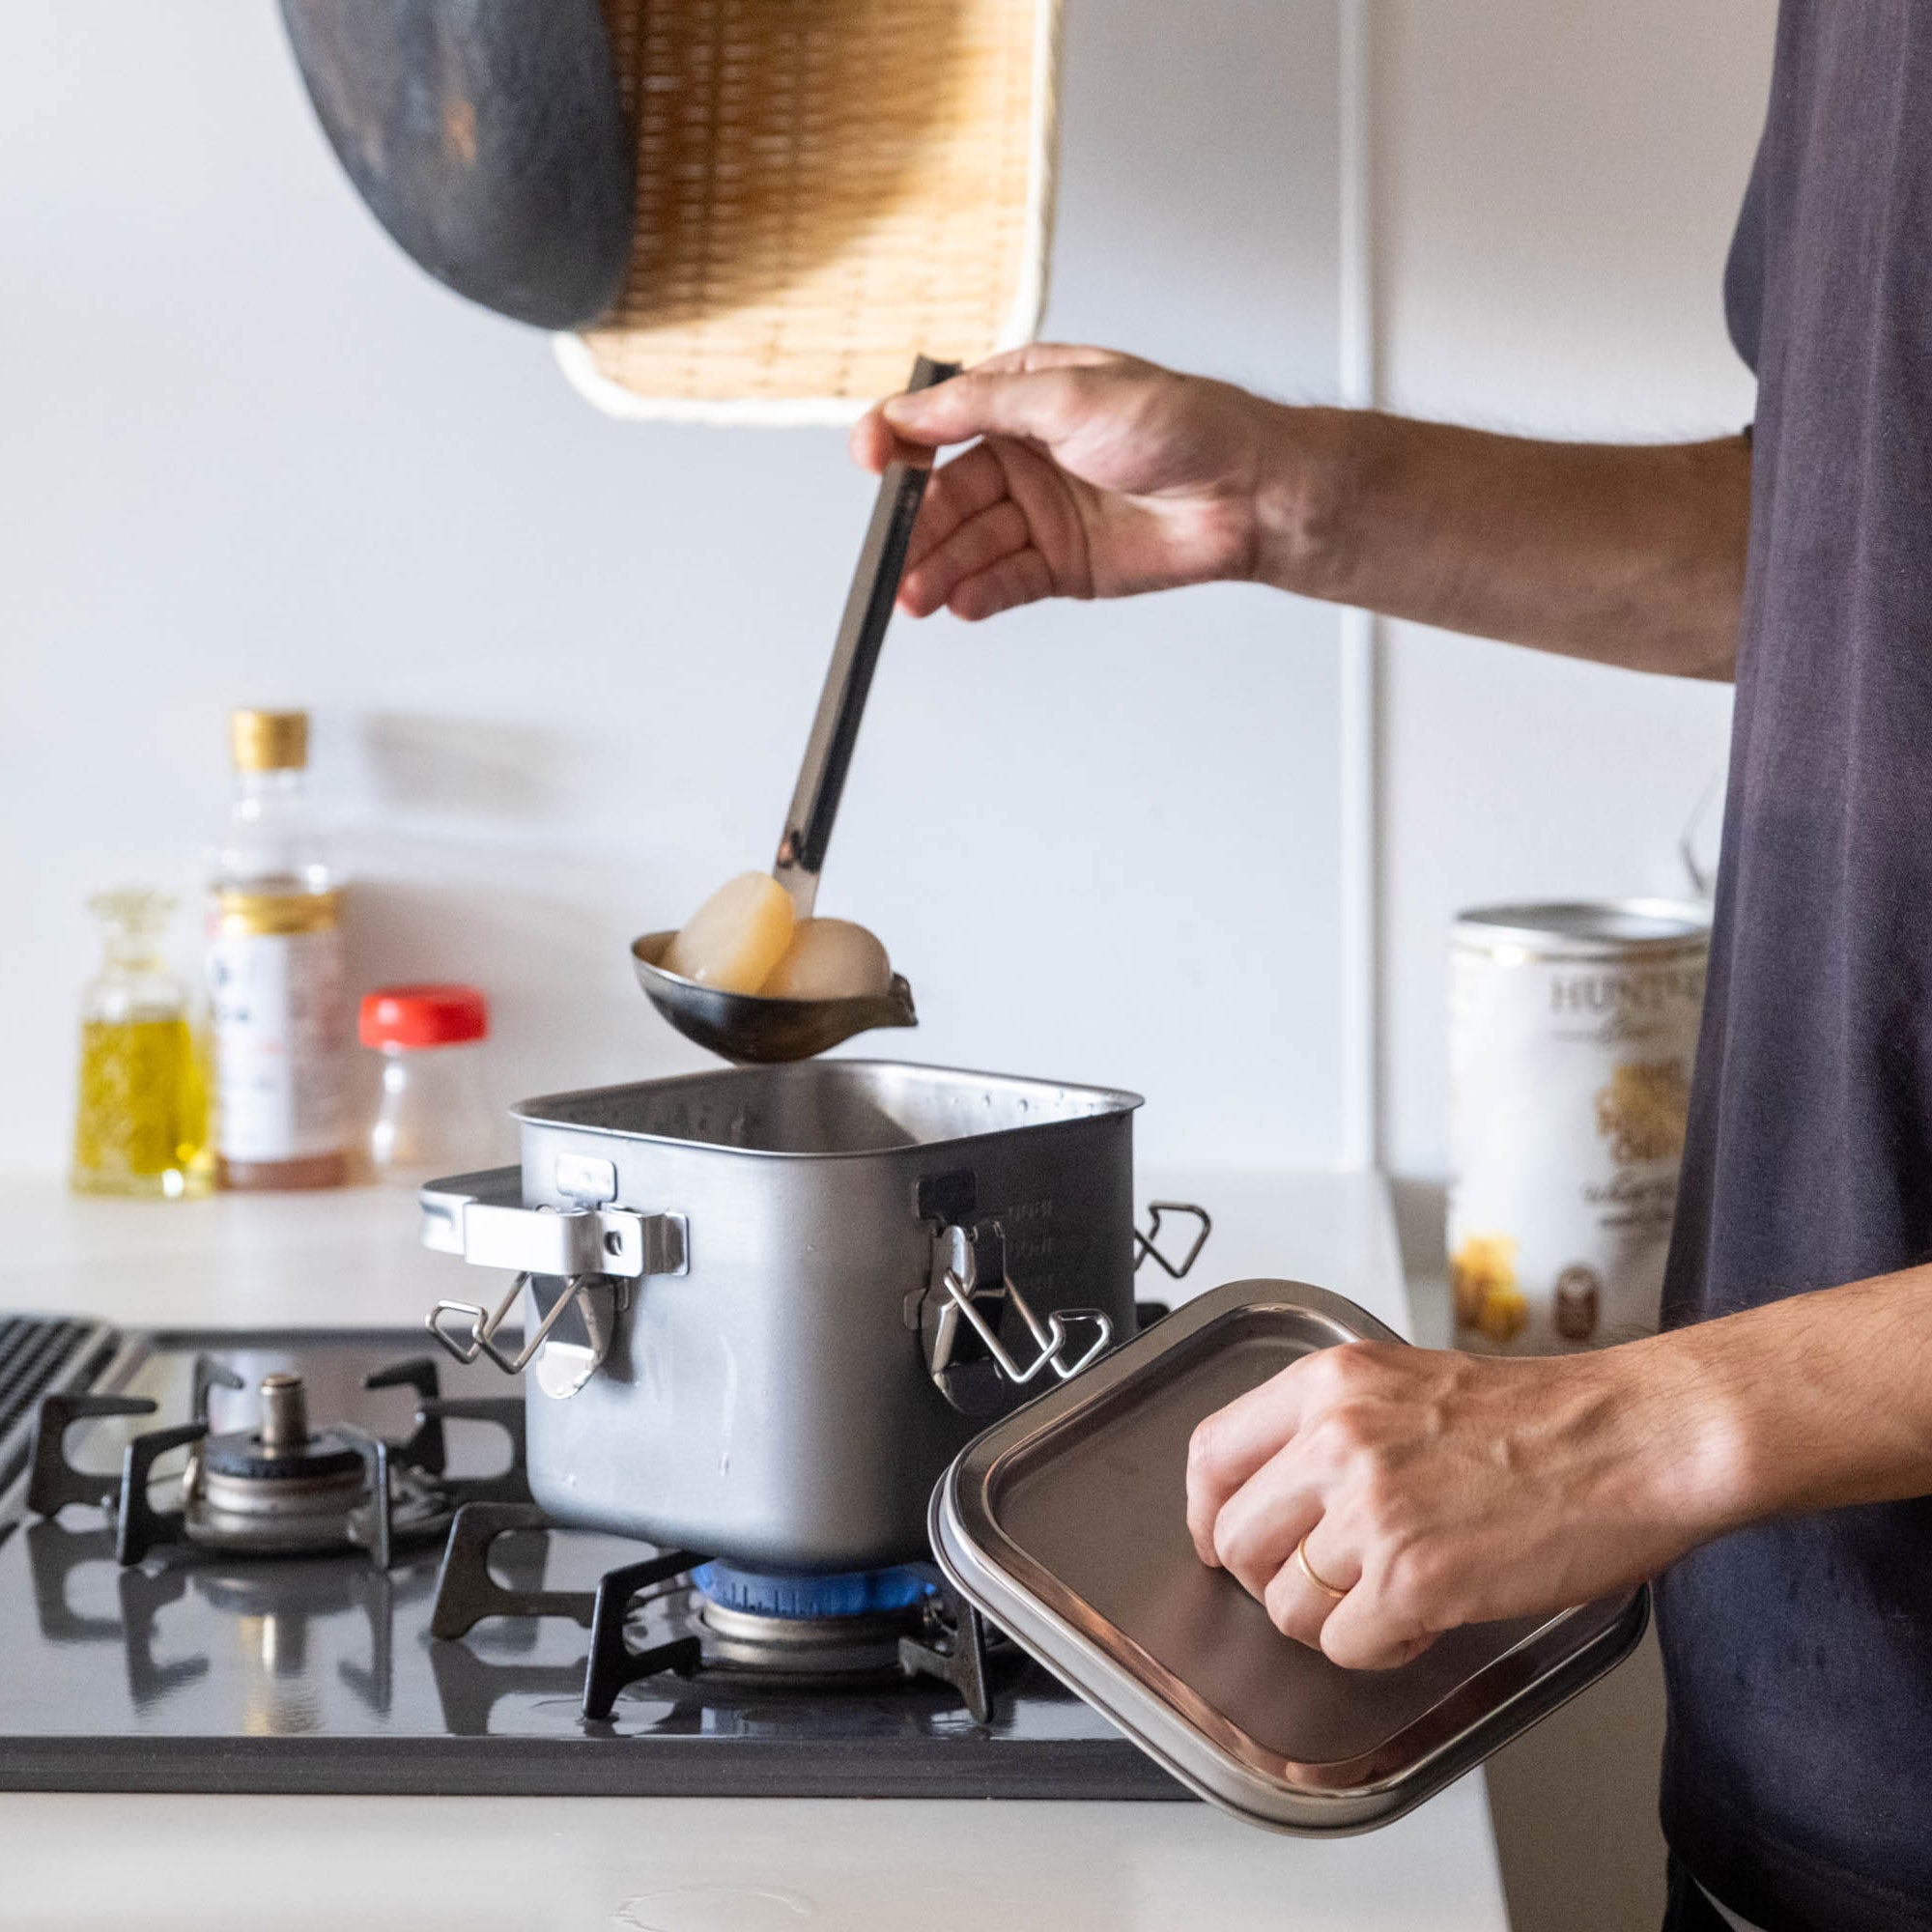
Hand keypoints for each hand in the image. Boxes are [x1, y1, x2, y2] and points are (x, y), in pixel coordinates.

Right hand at [848, 344, 1284, 620]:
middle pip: (946, 494)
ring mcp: (1040, 514)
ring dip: (938, 570)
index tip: (871, 461)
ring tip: (916, 595)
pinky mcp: (1061, 565)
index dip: (898, 441)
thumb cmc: (1182, 425)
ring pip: (970, 544)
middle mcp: (1024, 456)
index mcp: (1022, 399)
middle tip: (891, 556)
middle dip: (915, 527)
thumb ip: (983, 405)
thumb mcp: (1072, 394)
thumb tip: (908, 412)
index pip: (938, 421)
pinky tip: (960, 602)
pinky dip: (979, 593)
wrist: (1247, 493)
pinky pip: (1004, 581)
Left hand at [1184, 1335, 1737, 1669]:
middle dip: (1270, 1579)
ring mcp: (1373, 1510)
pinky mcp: (1416, 1577)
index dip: (1208, 1513)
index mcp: (1330, 1383)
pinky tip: (1423, 1619)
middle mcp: (1338, 1438)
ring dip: (1330, 1619)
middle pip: (1236, 1539)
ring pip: (1286, 1605)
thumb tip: (1277, 1492)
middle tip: (1321, 1585)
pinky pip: (1346, 1646)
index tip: (1221, 1538)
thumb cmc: (1545, 1416)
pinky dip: (1378, 1649)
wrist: (1639, 1437)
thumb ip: (1335, 1427)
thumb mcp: (1411, 1384)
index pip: (1211, 1454)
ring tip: (1390, 1597)